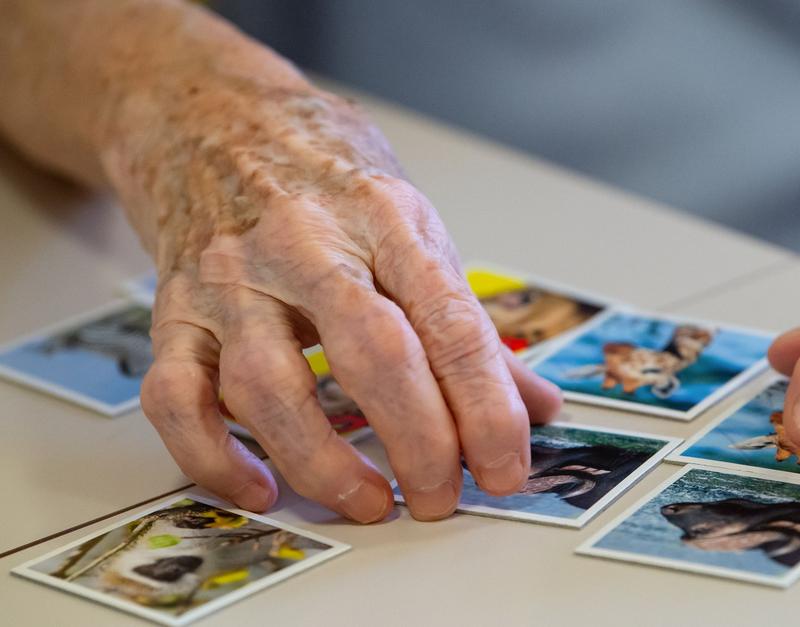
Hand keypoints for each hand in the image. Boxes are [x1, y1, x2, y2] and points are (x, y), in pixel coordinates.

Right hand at [116, 83, 560, 521]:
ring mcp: (231, 280)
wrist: (208, 117)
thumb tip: (536, 405)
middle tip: (443, 497)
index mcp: (384, 220)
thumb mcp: (410, 225)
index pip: (450, 324)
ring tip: (371, 502)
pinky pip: (177, 397)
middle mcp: (305, 246)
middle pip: (372, 355)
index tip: (506, 467)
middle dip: (419, 441)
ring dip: (323, 462)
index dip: (486, 407)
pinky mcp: (173, 311)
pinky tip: (261, 488)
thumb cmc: (323, 175)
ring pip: (268, 387)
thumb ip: (467, 321)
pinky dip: (213, 457)